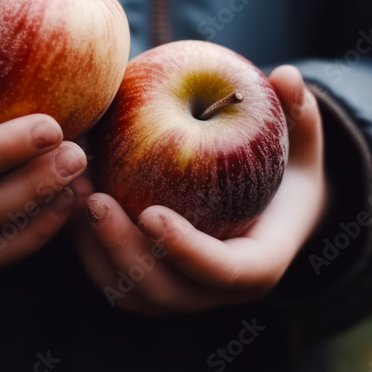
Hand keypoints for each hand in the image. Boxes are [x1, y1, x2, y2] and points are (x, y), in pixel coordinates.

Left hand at [74, 65, 326, 313]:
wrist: (269, 212)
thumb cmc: (286, 169)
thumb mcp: (302, 142)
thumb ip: (300, 112)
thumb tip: (286, 75)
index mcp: (260, 263)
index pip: (223, 272)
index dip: (185, 249)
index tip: (151, 213)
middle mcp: (219, 293)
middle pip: (166, 291)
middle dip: (125, 250)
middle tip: (95, 199)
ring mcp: (183, 295)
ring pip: (131, 293)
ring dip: (97, 249)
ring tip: (75, 194)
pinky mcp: (151, 287)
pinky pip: (113, 280)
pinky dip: (88, 248)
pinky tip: (68, 200)